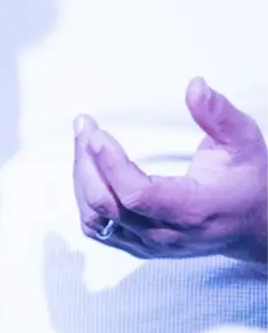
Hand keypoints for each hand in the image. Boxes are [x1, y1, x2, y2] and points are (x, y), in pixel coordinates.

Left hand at [74, 80, 267, 261]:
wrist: (256, 225)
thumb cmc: (249, 181)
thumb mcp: (244, 141)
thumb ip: (219, 114)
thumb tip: (195, 86)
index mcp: (193, 209)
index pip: (138, 195)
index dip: (110, 164)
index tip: (95, 133)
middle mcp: (167, 233)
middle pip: (108, 205)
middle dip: (87, 163)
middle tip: (84, 126)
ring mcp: (150, 245)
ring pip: (96, 220)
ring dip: (82, 179)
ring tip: (84, 142)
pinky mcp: (139, 246)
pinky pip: (98, 229)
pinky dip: (85, 199)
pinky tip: (88, 170)